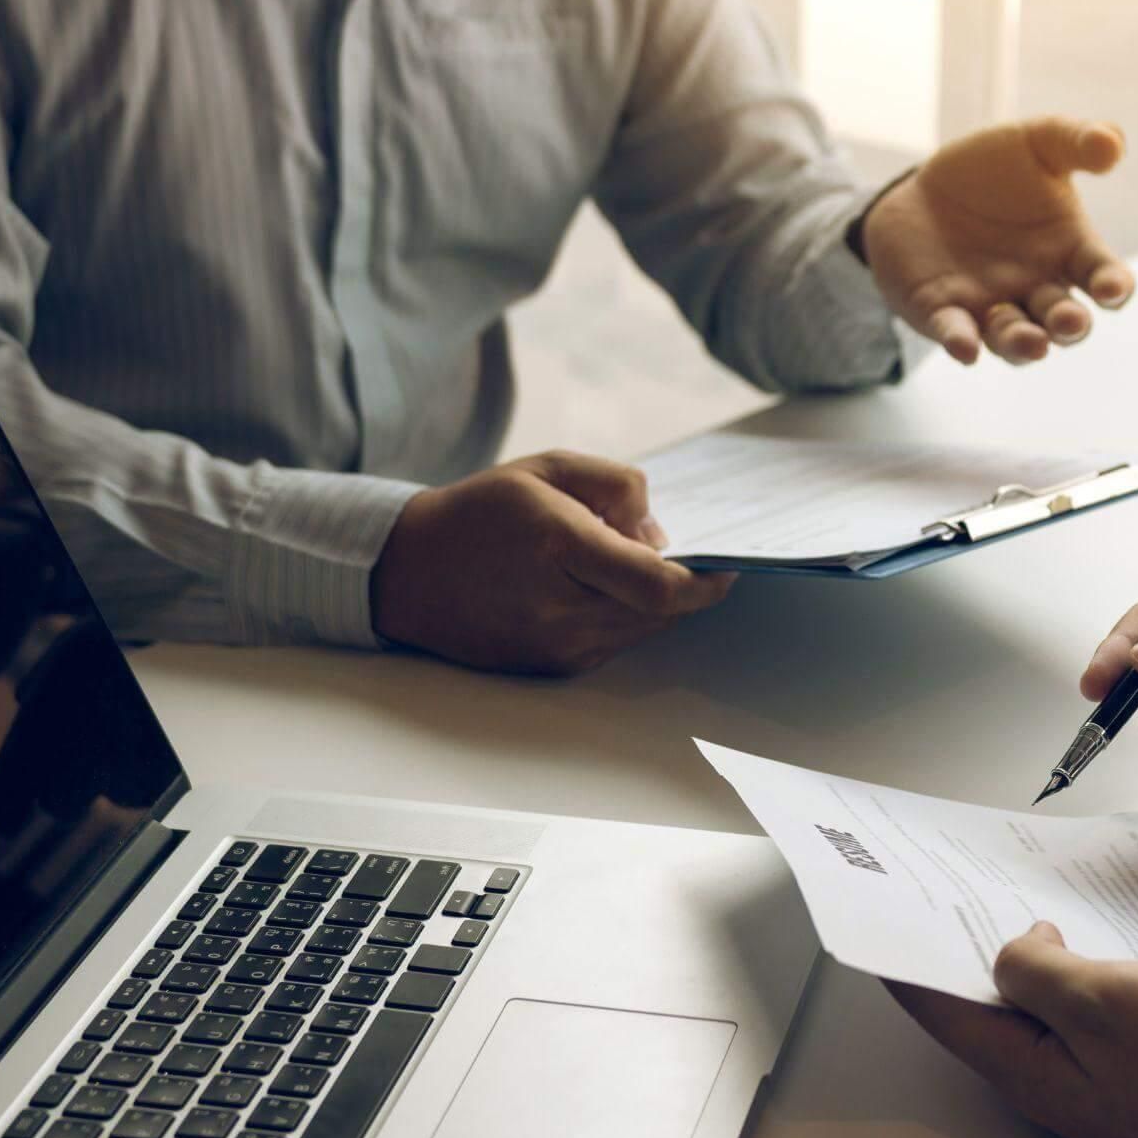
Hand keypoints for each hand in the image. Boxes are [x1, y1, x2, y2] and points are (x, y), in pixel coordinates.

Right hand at [370, 452, 732, 674]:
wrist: (408, 574)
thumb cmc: (481, 513)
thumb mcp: (548, 469)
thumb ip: (618, 486)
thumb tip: (660, 537)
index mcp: (559, 547)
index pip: (658, 584)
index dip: (705, 582)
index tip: (728, 567)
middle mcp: (559, 606)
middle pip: (658, 609)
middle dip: (677, 582)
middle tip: (656, 550)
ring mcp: (555, 645)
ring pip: (641, 629)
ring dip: (649, 601)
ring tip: (611, 565)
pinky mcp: (552, 667)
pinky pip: (613, 644)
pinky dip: (620, 617)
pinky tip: (589, 590)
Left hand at [860, 116, 1133, 365]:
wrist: (924, 192)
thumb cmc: (994, 171)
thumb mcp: (1038, 143)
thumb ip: (1077, 141)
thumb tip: (1112, 144)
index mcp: (1070, 252)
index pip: (1102, 276)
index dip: (1113, 287)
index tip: (1112, 290)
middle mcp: (1036, 288)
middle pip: (1062, 320)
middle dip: (1069, 326)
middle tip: (1070, 322)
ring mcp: (991, 306)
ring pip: (1014, 338)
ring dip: (1024, 344)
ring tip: (1033, 344)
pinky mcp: (944, 312)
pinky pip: (956, 332)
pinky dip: (962, 342)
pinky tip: (966, 348)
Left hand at [890, 921, 1137, 1137]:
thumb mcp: (1106, 1004)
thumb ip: (1039, 973)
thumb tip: (1013, 947)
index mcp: (1030, 1070)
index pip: (943, 1010)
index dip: (909, 956)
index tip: (883, 909)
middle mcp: (1060, 1080)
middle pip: (993, 1008)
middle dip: (968, 945)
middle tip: (949, 884)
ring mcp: (1108, 1076)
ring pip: (1052, 1006)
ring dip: (1037, 954)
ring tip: (1020, 899)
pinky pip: (1105, 1011)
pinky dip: (1095, 969)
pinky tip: (1108, 939)